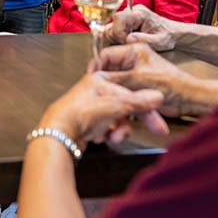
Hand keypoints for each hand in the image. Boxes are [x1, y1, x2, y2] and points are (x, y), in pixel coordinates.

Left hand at [39, 72, 166, 146]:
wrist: (58, 134)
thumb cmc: (81, 114)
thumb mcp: (114, 106)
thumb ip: (137, 102)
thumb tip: (158, 96)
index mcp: (101, 80)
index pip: (131, 92)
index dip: (147, 108)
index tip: (159, 124)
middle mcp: (96, 91)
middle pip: (125, 106)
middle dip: (131, 123)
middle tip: (151, 133)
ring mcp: (91, 107)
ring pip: (116, 120)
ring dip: (118, 131)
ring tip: (111, 137)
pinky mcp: (87, 122)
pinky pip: (106, 128)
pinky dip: (107, 134)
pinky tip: (99, 138)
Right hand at [94, 43, 199, 117]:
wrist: (189, 101)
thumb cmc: (172, 85)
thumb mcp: (138, 79)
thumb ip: (116, 78)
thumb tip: (96, 78)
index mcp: (134, 51)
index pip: (106, 55)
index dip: (96, 67)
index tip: (89, 79)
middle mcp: (133, 61)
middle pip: (109, 71)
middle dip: (104, 84)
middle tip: (95, 93)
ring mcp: (135, 75)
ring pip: (115, 85)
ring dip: (112, 96)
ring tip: (105, 103)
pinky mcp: (138, 89)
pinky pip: (122, 94)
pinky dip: (120, 102)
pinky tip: (116, 110)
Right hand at [105, 5, 175, 50]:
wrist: (172, 33)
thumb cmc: (167, 36)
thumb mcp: (160, 42)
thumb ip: (144, 40)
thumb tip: (127, 38)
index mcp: (140, 13)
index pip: (119, 18)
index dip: (118, 32)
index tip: (126, 42)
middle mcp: (132, 11)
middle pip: (113, 23)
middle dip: (117, 36)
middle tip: (130, 44)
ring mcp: (128, 15)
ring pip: (111, 27)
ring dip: (118, 38)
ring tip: (132, 42)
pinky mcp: (125, 21)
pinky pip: (114, 30)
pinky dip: (119, 38)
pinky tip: (129, 41)